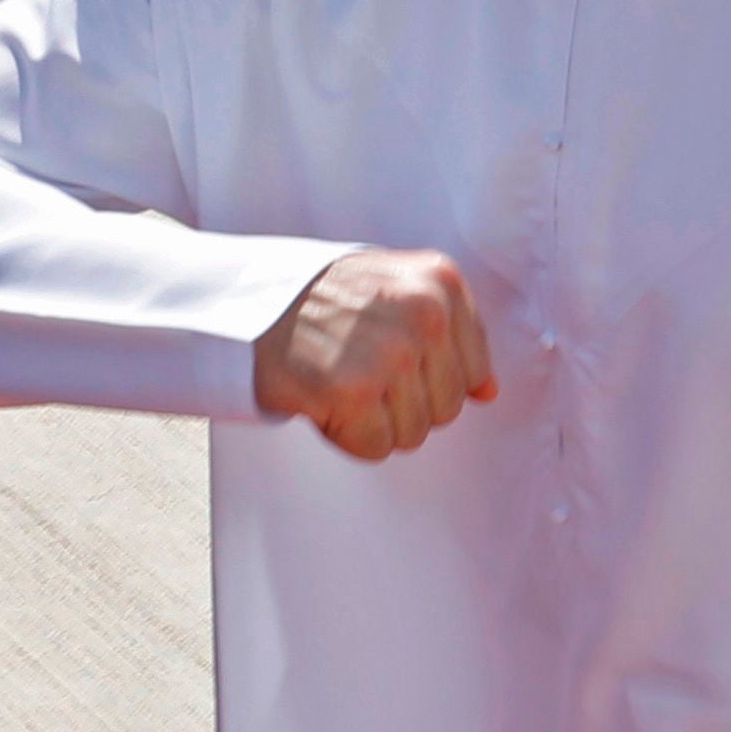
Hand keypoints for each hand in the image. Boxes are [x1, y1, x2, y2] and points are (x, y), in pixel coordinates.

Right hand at [252, 249, 496, 460]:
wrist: (244, 298)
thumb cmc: (320, 298)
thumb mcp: (395, 287)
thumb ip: (449, 332)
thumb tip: (487, 392)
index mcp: (441, 283)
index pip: (473, 370)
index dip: (426, 376)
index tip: (385, 355)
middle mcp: (424, 313)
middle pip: (446, 409)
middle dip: (400, 403)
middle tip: (355, 367)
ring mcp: (390, 353)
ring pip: (413, 433)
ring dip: (372, 420)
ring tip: (337, 377)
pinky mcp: (352, 390)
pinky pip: (375, 448)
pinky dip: (345, 435)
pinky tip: (321, 398)